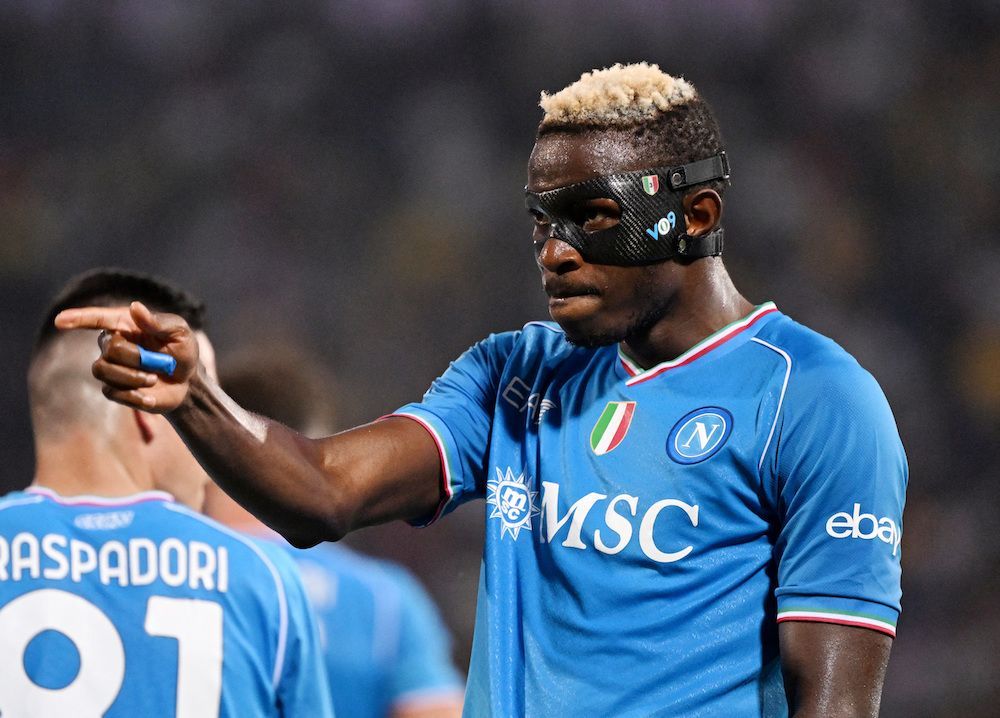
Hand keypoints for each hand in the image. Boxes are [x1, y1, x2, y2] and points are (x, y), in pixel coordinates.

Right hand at [54, 301, 198, 412]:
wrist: (188, 382)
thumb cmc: (183, 351)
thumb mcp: (181, 333)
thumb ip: (160, 322)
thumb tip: (135, 308)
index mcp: (127, 324)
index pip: (98, 318)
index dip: (78, 318)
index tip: (59, 321)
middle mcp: (114, 344)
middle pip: (108, 349)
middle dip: (136, 358)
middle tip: (159, 363)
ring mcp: (112, 367)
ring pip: (102, 370)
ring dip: (133, 377)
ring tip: (154, 379)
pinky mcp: (114, 389)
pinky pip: (112, 392)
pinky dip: (135, 396)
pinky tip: (151, 396)